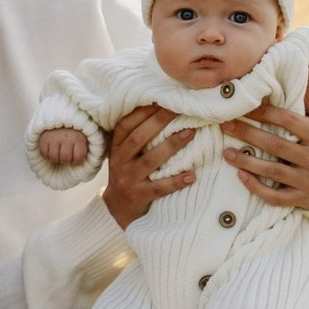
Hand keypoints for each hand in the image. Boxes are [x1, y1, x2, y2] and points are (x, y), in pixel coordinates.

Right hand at [39, 127, 88, 165]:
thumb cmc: (75, 131)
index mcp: (78, 138)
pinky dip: (47, 154)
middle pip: (65, 159)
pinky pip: (44, 153)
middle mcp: (66, 137)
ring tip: (58, 150)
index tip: (76, 156)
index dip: (76, 161)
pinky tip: (51, 148)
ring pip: (53, 157)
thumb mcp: (85, 138)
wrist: (61, 114)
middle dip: (66, 159)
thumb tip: (88, 166)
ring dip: (56, 157)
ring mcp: (54, 137)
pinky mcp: (43, 138)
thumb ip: (88, 150)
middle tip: (66, 152)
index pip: (78, 159)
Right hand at [101, 103, 195, 228]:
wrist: (117, 209)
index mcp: (116, 147)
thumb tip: (161, 108)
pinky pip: (159, 188)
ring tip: (190, 134)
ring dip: (171, 146)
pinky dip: (176, 181)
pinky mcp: (139, 196)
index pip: (126, 125)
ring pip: (150, 161)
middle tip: (181, 109)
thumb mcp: (124, 154)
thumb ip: (136, 136)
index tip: (161, 99)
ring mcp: (128, 180)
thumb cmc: (128, 173)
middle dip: (159, 122)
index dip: (142, 112)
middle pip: (138, 138)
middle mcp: (119, 161)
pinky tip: (192, 175)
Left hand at [220, 64, 308, 209]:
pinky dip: (256, 187)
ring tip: (225, 152)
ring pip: (273, 171)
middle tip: (224, 125)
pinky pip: (276, 196)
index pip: (288, 121)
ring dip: (246, 161)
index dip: (263, 112)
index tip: (242, 106)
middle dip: (248, 134)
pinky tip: (240, 176)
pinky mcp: (303, 200)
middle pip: (276, 145)